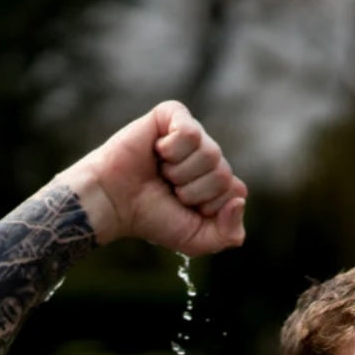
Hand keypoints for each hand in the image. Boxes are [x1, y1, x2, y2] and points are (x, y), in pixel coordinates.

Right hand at [59, 101, 247, 253]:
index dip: (210, 207)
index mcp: (218, 182)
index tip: (185, 208)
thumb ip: (229, 234)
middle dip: (194, 191)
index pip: (237, 191)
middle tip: (170, 189)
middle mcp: (209, 156)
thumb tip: (240, 199)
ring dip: (181, 173)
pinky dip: (171, 150)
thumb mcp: (197, 240)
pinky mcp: (172, 114)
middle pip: (224, 174)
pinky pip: (190, 133)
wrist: (114, 203)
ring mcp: (192, 134)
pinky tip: (157, 152)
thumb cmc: (153, 218)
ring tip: (162, 172)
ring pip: (211, 154)